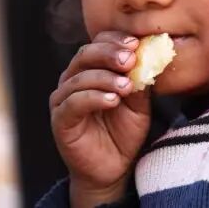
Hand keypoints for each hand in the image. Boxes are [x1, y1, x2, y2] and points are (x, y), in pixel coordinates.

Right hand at [50, 31, 150, 207]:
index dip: (115, 40)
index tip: (137, 43)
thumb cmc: (124, 132)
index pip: (98, 43)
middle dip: (109, 54)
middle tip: (130, 59)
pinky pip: (74, 103)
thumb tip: (148, 57)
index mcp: (90, 69)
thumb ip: (139, 81)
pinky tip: (112, 100)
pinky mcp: (60, 120)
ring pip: (80, 78)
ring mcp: (63, 99)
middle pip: (85, 54)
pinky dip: (94, 97)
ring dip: (105, 78)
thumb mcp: (138, 104)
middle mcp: (72, 79)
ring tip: (126, 86)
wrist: (113, 169)